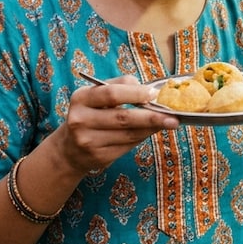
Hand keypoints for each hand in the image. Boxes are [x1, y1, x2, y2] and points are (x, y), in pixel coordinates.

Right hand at [52, 75, 178, 174]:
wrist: (69, 148)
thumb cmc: (90, 113)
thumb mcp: (97, 95)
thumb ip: (121, 86)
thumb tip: (151, 90)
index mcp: (81, 98)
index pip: (111, 94)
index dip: (135, 94)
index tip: (154, 94)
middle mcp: (81, 120)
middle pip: (123, 117)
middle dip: (152, 116)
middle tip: (173, 116)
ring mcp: (88, 141)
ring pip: (129, 134)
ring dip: (151, 128)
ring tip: (168, 123)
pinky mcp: (98, 157)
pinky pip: (128, 146)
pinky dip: (142, 138)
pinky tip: (150, 132)